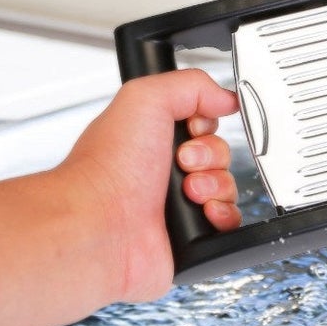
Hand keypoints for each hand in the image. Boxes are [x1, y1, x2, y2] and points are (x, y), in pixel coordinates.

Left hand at [54, 69, 241, 303]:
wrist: (97, 229)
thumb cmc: (105, 170)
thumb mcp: (146, 97)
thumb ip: (192, 85)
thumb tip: (225, 98)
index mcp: (151, 141)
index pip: (203, 124)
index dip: (205, 123)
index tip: (193, 127)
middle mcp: (163, 175)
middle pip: (219, 154)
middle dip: (211, 155)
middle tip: (183, 162)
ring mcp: (177, 208)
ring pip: (227, 187)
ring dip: (216, 184)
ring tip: (188, 192)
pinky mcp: (189, 240)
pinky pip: (229, 223)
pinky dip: (223, 215)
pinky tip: (201, 212)